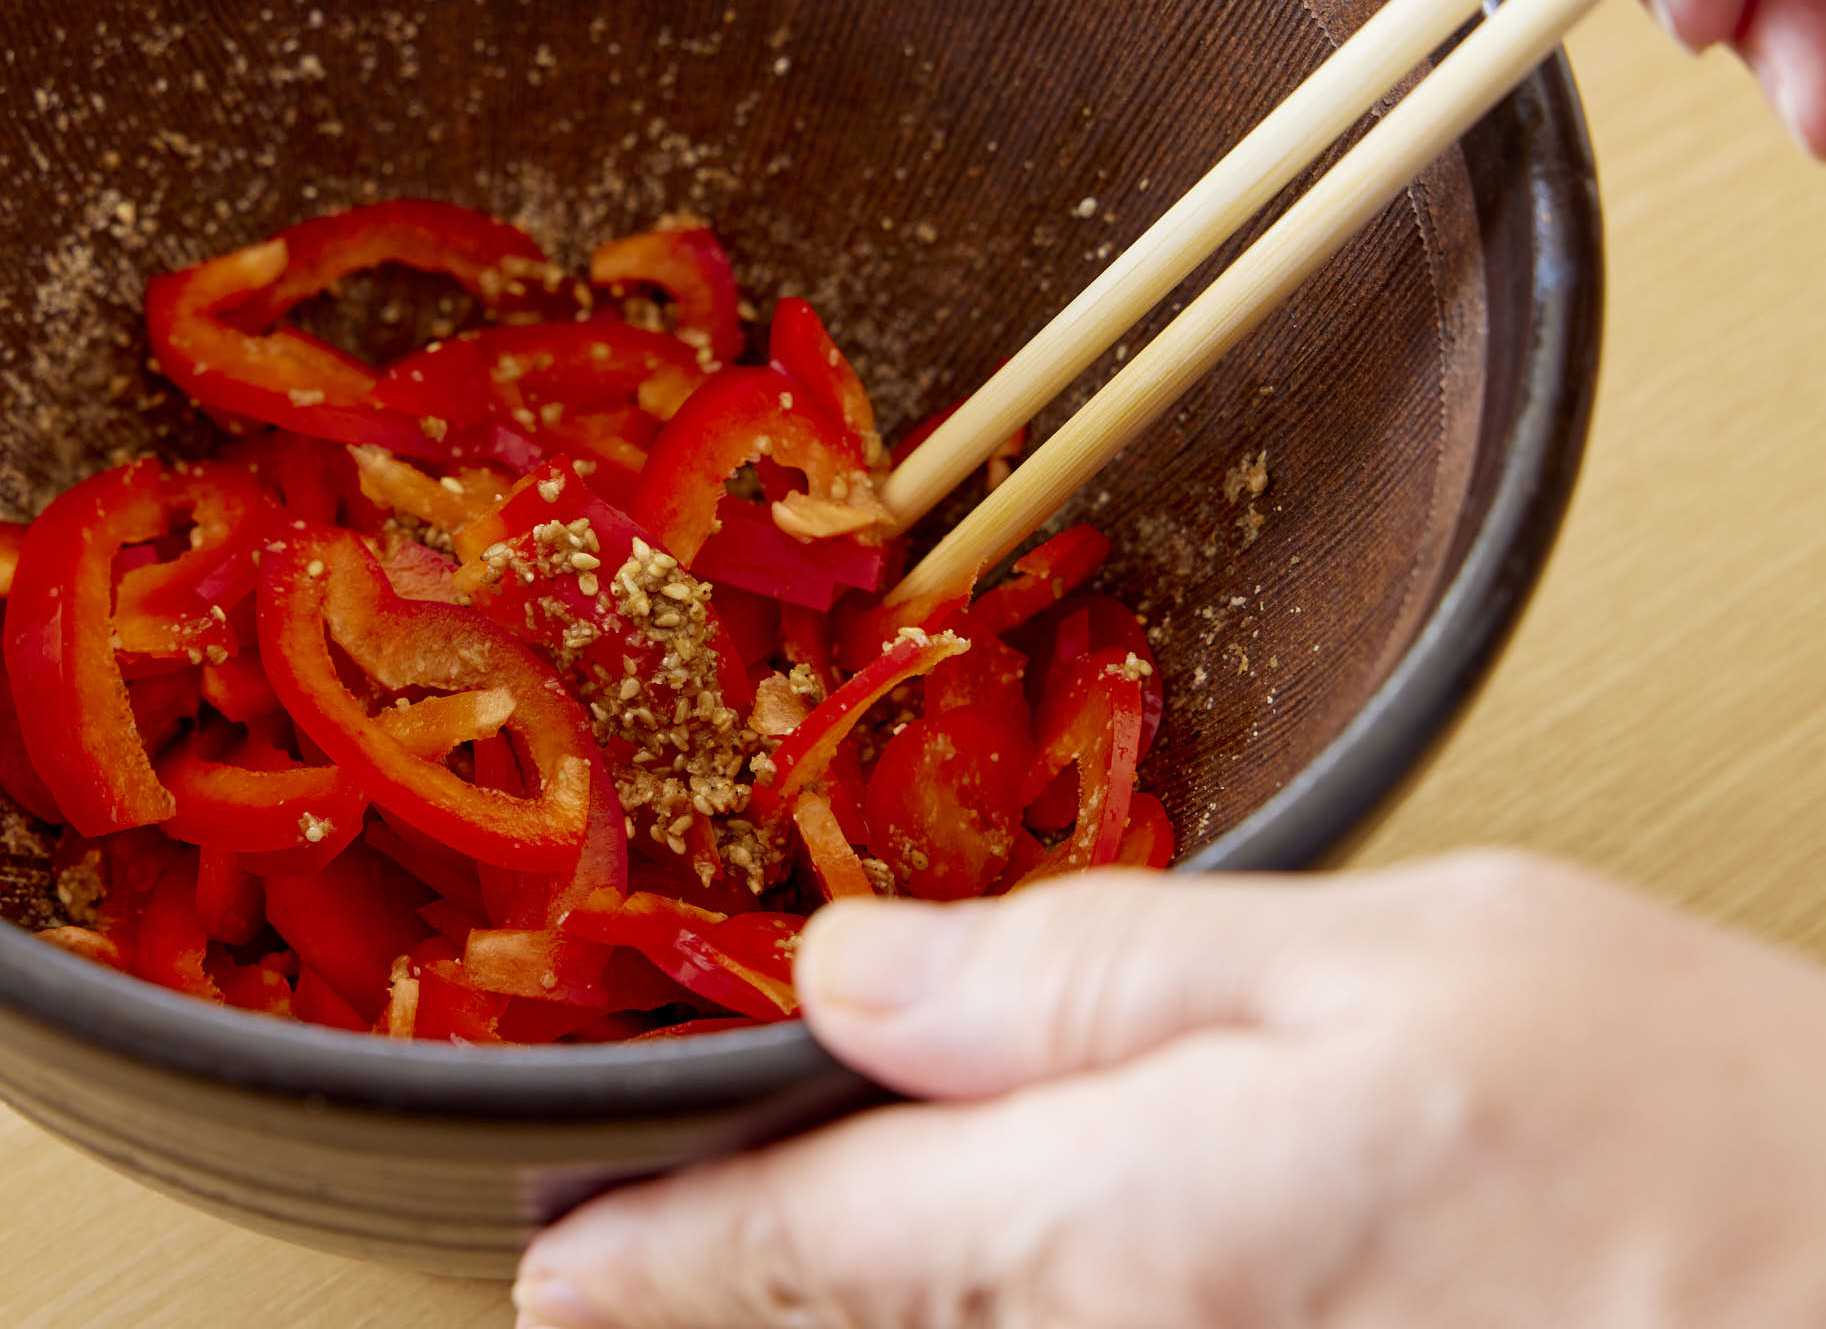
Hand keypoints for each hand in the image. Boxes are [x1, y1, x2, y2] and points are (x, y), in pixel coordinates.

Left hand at [513, 852, 1825, 1326]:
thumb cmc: (1696, 1129)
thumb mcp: (1384, 957)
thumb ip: (1094, 972)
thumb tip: (860, 975)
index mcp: (1125, 1235)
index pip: (809, 1251)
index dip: (659, 1252)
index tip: (554, 1264)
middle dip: (747, 1284)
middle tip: (640, 1243)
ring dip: (872, 1308)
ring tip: (789, 1242)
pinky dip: (1007, 1321)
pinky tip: (1010, 1266)